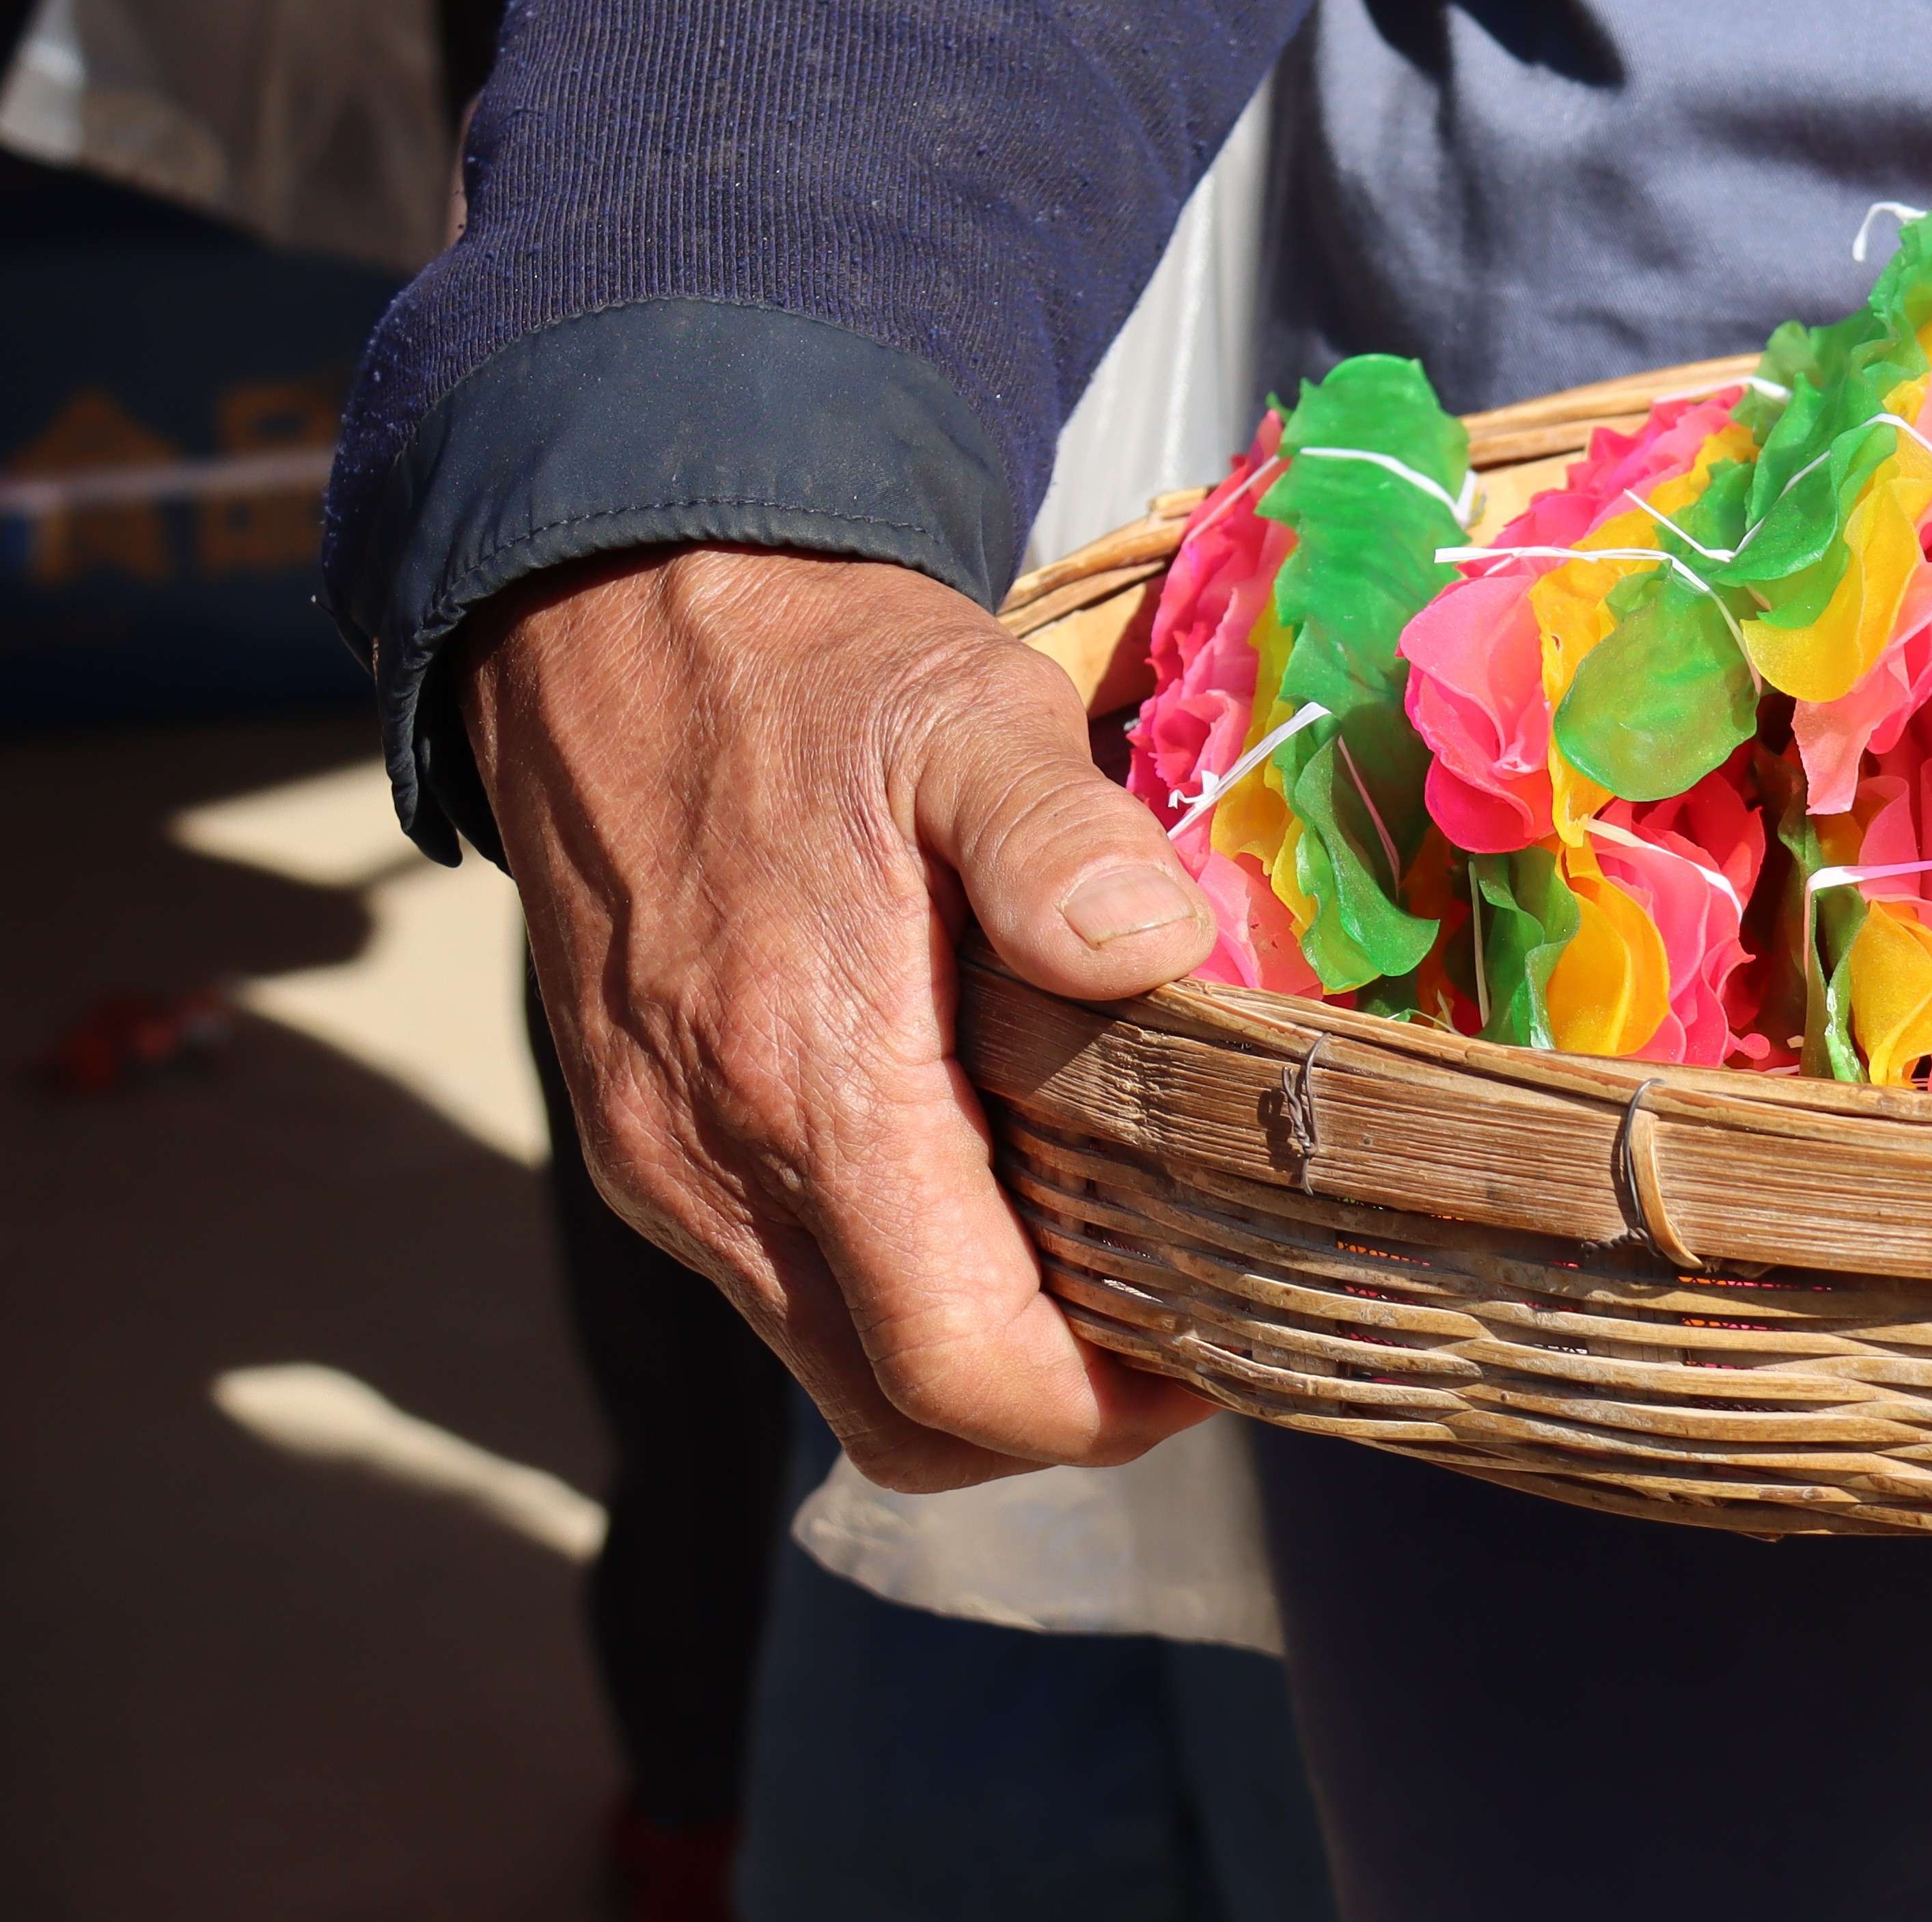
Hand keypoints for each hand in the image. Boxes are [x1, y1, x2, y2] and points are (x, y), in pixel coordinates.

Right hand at [465, 546, 1223, 1485]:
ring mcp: (664, 1170)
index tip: (1214, 1352)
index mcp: (808, 1085)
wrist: (609, 621)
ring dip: (977, 1353)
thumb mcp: (969, 712)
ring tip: (1110, 1255)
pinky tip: (991, 1184)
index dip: (1106, 1410)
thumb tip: (1155, 948)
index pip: (964, 1370)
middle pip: (904, 1417)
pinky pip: (786, 1290)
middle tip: (1185, 1321)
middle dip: (1056, 1410)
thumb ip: (1061, 839)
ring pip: (840, 1368)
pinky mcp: (644, 1147)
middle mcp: (714, 1168)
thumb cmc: (813, 671)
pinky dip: (899, 1291)